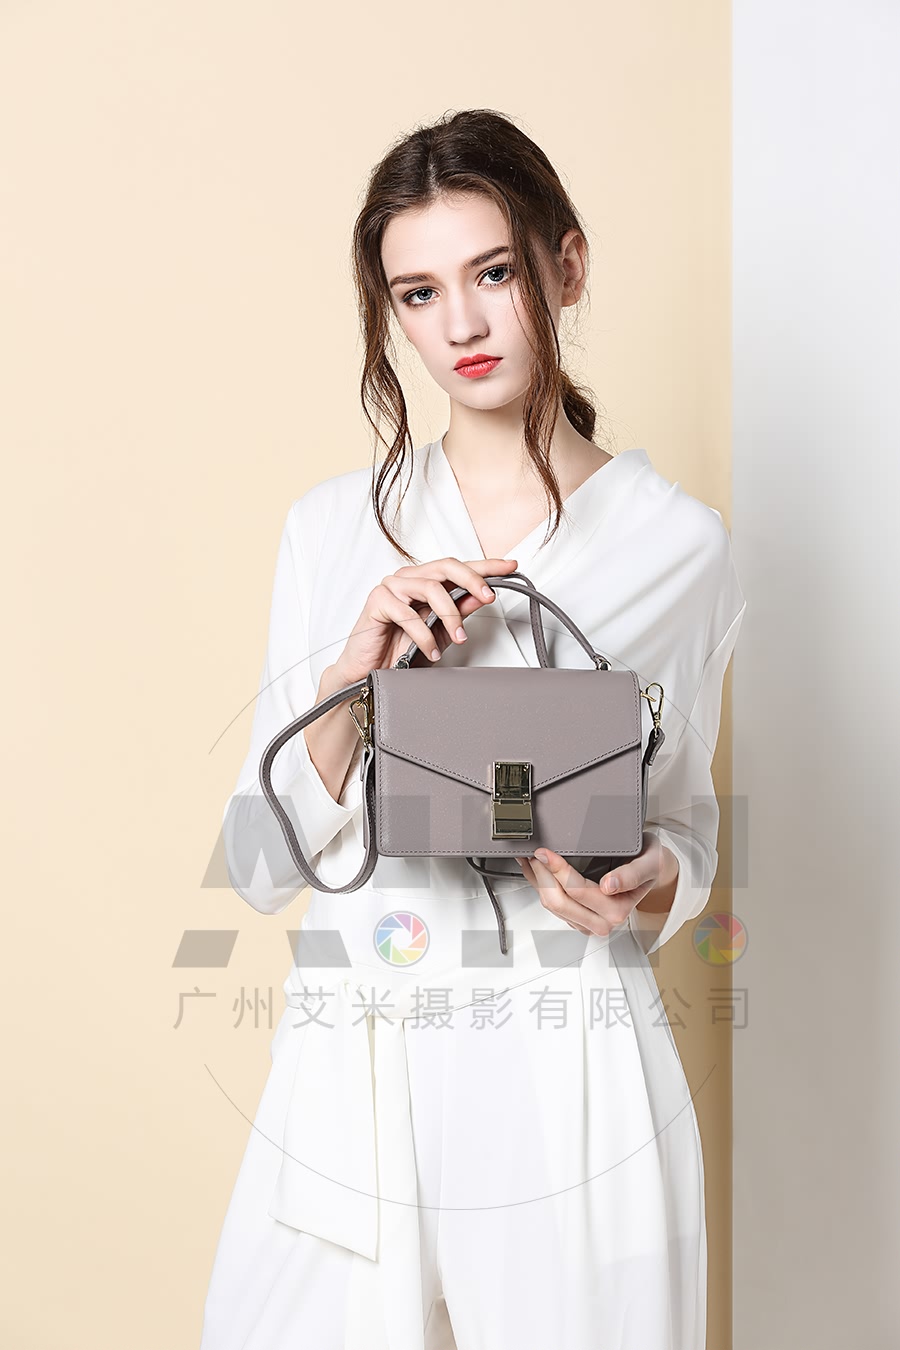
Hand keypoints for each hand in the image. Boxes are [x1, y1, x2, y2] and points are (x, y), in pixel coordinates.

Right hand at [332, 556, 519, 685]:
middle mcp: (408, 580)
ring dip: (449, 615)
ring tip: (457, 639)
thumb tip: (481, 597)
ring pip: (430, 587)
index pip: (457, 568)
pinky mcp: (376, 601)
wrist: (369, 674)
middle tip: (488, 597)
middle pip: (446, 567)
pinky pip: (407, 612)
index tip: (509, 567)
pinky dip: (423, 634)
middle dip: (472, 580)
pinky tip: (429, 649)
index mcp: (424, 583)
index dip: (485, 566)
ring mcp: (391, 587)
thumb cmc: (400, 652)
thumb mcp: (439, 634)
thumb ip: (458, 613)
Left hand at [515, 832, 679, 936]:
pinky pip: (552, 905)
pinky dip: (541, 886)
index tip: (545, 852)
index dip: (557, 870)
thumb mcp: (649, 863)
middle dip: (541, 876)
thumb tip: (610, 886)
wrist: (652, 870)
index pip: (577, 891)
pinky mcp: (578, 919)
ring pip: (551, 905)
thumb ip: (632, 875)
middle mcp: (601, 921)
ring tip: (531, 858)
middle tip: (534, 852)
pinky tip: (537, 871)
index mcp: (616, 910)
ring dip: (537, 881)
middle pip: (558, 902)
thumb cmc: (649, 864)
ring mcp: (587, 922)